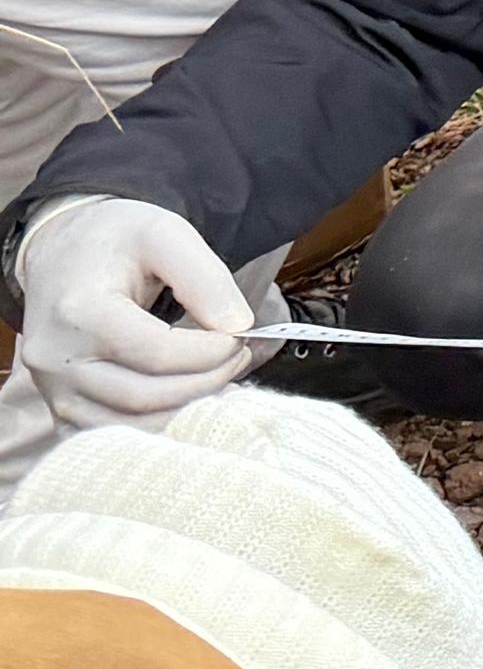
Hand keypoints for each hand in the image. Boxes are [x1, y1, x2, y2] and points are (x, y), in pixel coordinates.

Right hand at [14, 198, 259, 428]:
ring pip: (130, 425)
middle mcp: (55, 359)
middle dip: (207, 382)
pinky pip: (112, 433)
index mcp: (79, 312)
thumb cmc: (115, 240)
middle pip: (145, 395)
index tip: (242, 337)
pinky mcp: (60, 406)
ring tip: (221, 377)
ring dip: (187, 409)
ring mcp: (53, 389)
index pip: (157, 353)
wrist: (62, 250)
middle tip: (240, 358)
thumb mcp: (165, 234)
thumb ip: (205, 278)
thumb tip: (239, 326)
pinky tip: (190, 400)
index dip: (211, 352)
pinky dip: (157, 426)